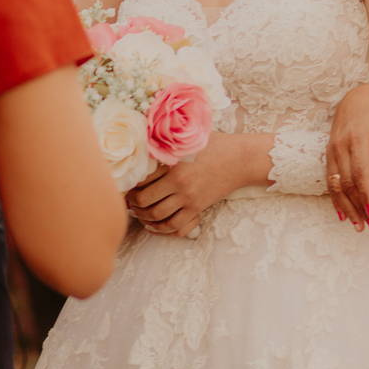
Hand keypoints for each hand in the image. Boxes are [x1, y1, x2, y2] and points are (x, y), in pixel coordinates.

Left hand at [126, 132, 253, 235]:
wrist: (240, 159)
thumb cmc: (215, 144)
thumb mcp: (190, 139)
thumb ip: (169, 142)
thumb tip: (144, 140)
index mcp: (174, 164)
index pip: (143, 178)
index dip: (131, 182)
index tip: (128, 182)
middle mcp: (179, 183)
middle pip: (145, 201)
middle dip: (133, 203)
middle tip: (129, 200)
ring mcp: (189, 198)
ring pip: (157, 216)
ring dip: (144, 217)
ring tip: (139, 212)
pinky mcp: (198, 208)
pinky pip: (176, 226)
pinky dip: (162, 229)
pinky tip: (155, 225)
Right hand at [326, 84, 368, 230]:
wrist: (357, 96)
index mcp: (358, 138)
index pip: (360, 172)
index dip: (366, 194)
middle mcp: (341, 146)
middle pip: (347, 183)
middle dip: (358, 207)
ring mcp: (332, 150)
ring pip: (335, 185)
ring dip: (346, 207)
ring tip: (357, 225)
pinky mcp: (329, 153)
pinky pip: (329, 180)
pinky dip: (335, 198)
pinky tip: (342, 212)